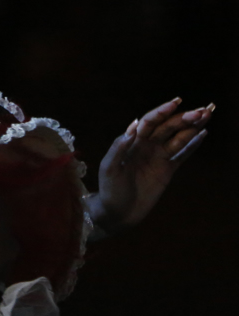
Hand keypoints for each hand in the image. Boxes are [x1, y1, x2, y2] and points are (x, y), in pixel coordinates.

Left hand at [86, 97, 212, 232]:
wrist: (117, 212)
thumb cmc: (109, 189)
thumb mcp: (109, 168)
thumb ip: (119, 147)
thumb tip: (133, 126)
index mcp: (131, 142)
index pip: (148, 122)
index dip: (162, 112)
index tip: (176, 103)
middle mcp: (146, 146)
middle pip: (167, 128)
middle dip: (183, 118)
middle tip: (202, 111)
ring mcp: (158, 157)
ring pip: (177, 138)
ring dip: (192, 127)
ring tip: (206, 116)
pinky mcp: (167, 170)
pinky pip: (182, 155)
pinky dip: (193, 145)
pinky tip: (202, 134)